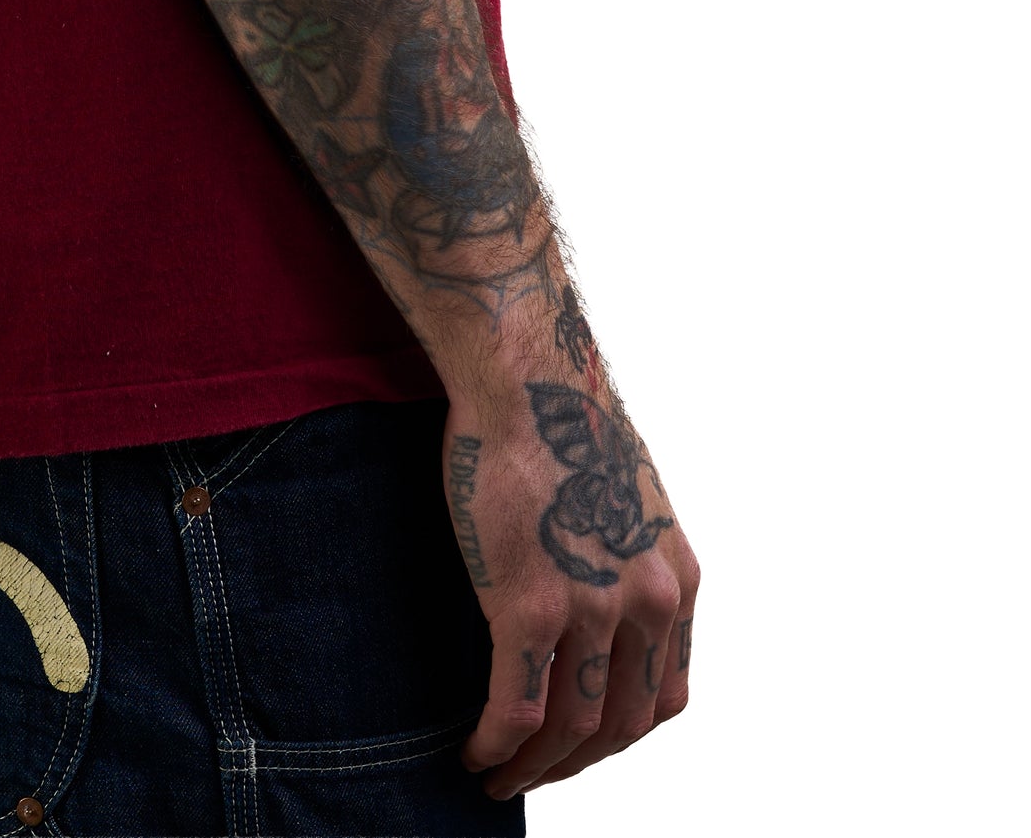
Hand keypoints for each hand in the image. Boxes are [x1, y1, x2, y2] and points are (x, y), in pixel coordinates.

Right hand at [445, 379, 699, 799]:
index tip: (583, 742)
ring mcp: (592, 609)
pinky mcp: (529, 605)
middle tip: (536, 773)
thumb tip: (594, 592)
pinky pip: (518, 708)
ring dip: (534, 768)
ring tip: (498, 775)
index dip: (621, 733)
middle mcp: (649, 604)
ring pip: (572, 729)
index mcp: (677, 580)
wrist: (525, 375)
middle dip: (578, 764)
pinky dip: (498, 745)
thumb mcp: (626, 496)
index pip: (664, 695)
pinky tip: (476, 752)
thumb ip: (623, 556)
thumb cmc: (558, 418)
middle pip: (624, 725)